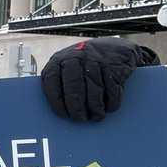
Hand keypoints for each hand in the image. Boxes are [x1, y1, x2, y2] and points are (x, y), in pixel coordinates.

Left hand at [41, 37, 156, 121]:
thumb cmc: (84, 64)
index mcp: (58, 60)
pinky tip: (109, 108)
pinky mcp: (114, 64)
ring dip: (95, 107)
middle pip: (73, 87)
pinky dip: (111, 101)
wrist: (114, 48)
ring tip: (96, 116)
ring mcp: (96, 59)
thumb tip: (60, 113)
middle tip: (80, 119)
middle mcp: (75, 57)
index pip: (52, 82)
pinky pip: (112, 87)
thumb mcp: (68, 68)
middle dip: (77, 107)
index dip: (57, 101)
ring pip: (94, 88)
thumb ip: (61, 84)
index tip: (63, 115)